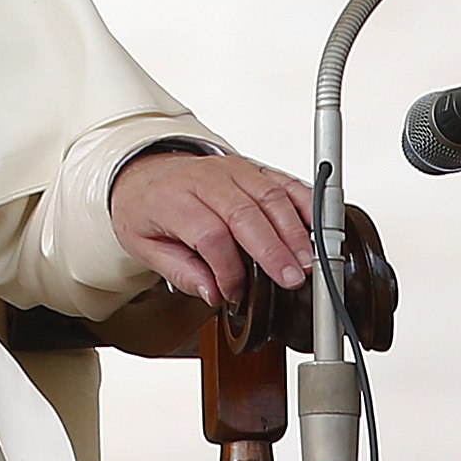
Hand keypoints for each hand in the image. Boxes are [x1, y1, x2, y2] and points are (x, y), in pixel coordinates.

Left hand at [110, 150, 315, 308]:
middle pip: (244, 213)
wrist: (144, 173)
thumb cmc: (146, 207)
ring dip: (293, 230)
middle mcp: (204, 178)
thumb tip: (212, 293)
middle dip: (272, 250)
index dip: (228, 269)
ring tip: (307, 261)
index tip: (233, 292)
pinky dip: (304, 201)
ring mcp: (231, 169)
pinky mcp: (251, 167)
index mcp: (173, 198)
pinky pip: (282, 180)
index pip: (209, 234)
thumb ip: (180, 272)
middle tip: (291, 279)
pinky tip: (316, 225)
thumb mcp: (144, 245)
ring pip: (269, 195)